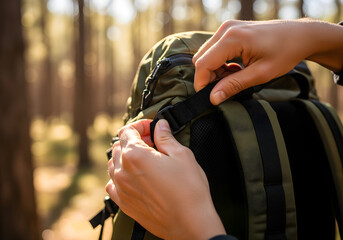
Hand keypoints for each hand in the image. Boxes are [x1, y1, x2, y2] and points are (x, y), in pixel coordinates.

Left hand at [106, 119, 225, 239]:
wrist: (189, 223)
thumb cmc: (189, 189)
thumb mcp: (181, 155)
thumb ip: (166, 137)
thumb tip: (160, 125)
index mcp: (135, 155)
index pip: (126, 131)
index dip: (140, 125)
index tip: (151, 128)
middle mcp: (122, 171)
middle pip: (118, 146)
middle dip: (134, 139)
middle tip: (153, 142)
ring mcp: (121, 189)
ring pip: (114, 164)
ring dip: (126, 156)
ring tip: (145, 159)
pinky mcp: (124, 203)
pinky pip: (113, 183)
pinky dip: (121, 175)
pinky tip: (136, 177)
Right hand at [193, 19, 342, 104]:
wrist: (300, 35)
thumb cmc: (285, 52)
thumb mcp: (260, 74)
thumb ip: (234, 85)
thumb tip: (213, 98)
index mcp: (233, 38)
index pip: (204, 63)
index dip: (202, 83)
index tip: (210, 97)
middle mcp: (226, 29)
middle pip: (201, 58)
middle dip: (208, 77)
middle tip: (224, 88)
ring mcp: (228, 27)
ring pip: (206, 54)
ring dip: (214, 70)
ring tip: (234, 78)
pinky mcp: (231, 29)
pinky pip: (214, 49)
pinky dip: (220, 62)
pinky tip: (235, 69)